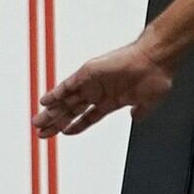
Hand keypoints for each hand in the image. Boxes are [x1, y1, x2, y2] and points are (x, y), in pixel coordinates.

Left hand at [38, 39, 176, 135]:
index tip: (63, 133)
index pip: (88, 117)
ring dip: (52, 111)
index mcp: (111, 100)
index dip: (75, 126)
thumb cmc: (156, 77)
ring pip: (67, 99)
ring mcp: (92, 82)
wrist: (156, 59)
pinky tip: (45, 102)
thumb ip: (140, 112)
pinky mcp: (89, 72)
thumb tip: (136, 118)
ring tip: (37, 122)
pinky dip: (56, 93)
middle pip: (72, 110)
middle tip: (42, 133)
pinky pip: (68, 84)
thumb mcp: (148, 103)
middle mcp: (99, 91)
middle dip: (57, 123)